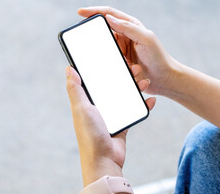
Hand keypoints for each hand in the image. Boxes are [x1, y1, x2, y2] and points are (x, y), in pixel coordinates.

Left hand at [66, 66, 155, 186]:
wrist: (104, 160)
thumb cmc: (90, 135)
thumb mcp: (81, 109)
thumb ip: (75, 89)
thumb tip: (69, 68)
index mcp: (86, 102)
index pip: (94, 81)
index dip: (103, 69)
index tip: (113, 58)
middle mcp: (98, 107)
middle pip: (112, 86)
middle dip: (123, 76)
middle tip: (134, 68)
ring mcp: (111, 115)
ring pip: (124, 96)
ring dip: (135, 88)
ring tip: (145, 81)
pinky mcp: (122, 124)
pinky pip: (133, 111)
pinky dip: (143, 105)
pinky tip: (150, 100)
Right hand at [78, 6, 178, 94]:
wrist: (165, 80)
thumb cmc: (159, 58)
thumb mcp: (146, 39)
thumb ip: (129, 28)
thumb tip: (109, 18)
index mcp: (130, 26)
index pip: (108, 14)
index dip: (94, 11)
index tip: (80, 12)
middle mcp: (125, 36)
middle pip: (103, 31)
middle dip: (97, 37)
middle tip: (92, 41)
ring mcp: (122, 50)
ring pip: (105, 49)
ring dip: (109, 56)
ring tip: (124, 62)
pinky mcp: (121, 63)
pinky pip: (110, 62)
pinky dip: (112, 66)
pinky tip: (123, 70)